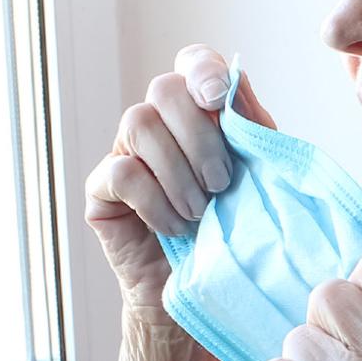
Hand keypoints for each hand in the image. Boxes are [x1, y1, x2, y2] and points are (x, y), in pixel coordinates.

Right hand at [84, 44, 274, 323]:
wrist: (207, 296)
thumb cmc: (237, 235)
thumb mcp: (258, 180)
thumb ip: (250, 131)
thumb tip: (235, 86)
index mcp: (199, 115)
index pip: (192, 64)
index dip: (202, 70)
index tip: (218, 98)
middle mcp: (159, 126)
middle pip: (164, 89)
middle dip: (199, 135)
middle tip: (222, 184)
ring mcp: (125, 154)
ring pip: (138, 123)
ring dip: (178, 171)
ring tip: (201, 213)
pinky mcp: (102, 191)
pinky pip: (120, 172)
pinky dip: (155, 201)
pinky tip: (175, 229)